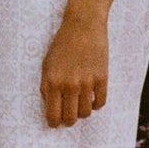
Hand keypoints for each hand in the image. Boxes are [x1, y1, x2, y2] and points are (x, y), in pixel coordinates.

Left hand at [40, 10, 108, 127]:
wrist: (83, 24)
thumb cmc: (62, 44)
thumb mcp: (47, 64)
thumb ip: (46, 86)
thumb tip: (50, 107)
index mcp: (52, 82)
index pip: (53, 115)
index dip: (54, 123)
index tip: (55, 123)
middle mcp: (69, 85)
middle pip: (70, 118)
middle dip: (68, 120)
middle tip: (68, 116)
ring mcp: (86, 82)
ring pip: (86, 113)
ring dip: (82, 112)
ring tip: (80, 105)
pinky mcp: (102, 78)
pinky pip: (100, 103)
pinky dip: (96, 104)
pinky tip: (92, 98)